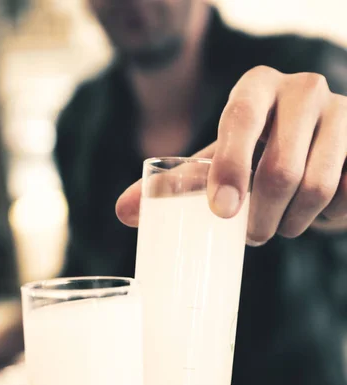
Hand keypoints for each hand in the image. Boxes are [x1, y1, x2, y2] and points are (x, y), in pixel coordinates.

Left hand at [116, 67, 346, 243]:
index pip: (240, 120)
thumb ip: (177, 183)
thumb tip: (123, 212)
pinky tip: (320, 207)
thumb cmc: (259, 156)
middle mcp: (303, 89)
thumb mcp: (219, 163)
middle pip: (280, 170)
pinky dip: (326, 217)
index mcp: (258, 86)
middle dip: (260, 219)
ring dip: (292, 223)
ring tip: (281, 224)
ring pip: (314, 188)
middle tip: (250, 235)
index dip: (229, 169)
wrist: (320, 152)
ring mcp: (342, 113)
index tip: (221, 212)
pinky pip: (343, 196)